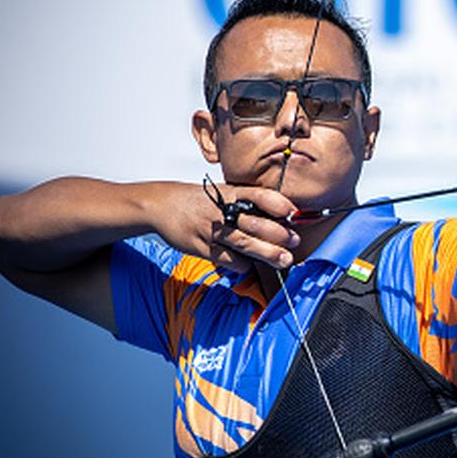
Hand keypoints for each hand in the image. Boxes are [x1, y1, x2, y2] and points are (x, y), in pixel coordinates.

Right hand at [151, 182, 300, 272]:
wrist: (161, 204)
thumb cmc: (199, 200)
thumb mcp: (223, 193)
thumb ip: (247, 203)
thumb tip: (281, 218)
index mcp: (230, 193)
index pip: (259, 195)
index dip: (277, 204)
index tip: (293, 213)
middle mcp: (222, 210)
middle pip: (255, 223)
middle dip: (278, 235)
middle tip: (294, 242)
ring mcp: (211, 230)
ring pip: (244, 244)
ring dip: (267, 253)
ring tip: (284, 260)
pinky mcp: (201, 247)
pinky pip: (227, 259)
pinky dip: (242, 264)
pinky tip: (249, 264)